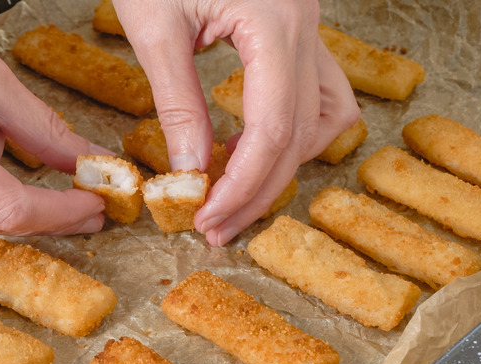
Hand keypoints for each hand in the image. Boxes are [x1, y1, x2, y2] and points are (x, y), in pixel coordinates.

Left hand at [113, 0, 359, 245]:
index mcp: (275, 22)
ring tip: (235, 191)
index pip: (274, 127)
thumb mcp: (155, 26)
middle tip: (216, 224)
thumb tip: (193, 167)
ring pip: (325, 117)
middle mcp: (305, 28)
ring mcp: (306, 29)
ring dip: (285, 162)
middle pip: (302, 133)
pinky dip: (288, 131)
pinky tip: (247, 148)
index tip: (207, 217)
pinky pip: (315, 94)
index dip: (243, 183)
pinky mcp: (293, 34)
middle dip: (260, 188)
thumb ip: (177, 101)